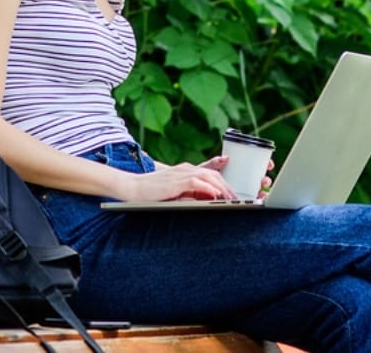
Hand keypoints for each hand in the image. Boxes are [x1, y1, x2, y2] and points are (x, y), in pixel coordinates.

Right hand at [119, 157, 236, 201]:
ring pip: (207, 176)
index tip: (233, 196)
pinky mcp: (175, 181)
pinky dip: (207, 188)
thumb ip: (189, 194)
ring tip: (230, 198)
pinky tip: (215, 195)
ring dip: (221, 187)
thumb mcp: (175, 193)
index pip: (211, 175)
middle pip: (213, 174)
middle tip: (237, 199)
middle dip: (227, 186)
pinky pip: (196, 182)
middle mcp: (186, 169)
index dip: (224, 184)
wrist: (133, 187)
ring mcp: (181, 173)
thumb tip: (206, 201)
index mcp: (187, 171)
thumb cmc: (153, 193)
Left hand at [202, 156, 274, 197]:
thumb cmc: (199, 181)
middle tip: (264, 179)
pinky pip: (252, 203)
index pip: (256, 166)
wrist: (190, 194)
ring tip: (262, 189)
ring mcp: (242, 193)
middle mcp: (243, 182)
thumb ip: (214, 163)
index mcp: (238, 171)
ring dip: (263, 190)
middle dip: (266, 179)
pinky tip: (260, 200)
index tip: (270, 164)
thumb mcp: (206, 170)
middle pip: (259, 179)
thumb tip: (225, 158)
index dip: (265, 164)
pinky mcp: (239, 203)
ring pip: (257, 191)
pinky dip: (259, 201)